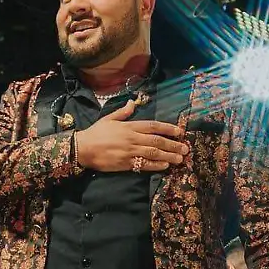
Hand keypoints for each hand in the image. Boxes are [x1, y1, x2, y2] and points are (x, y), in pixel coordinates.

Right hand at [74, 99, 188, 171]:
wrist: (83, 148)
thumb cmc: (96, 133)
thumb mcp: (109, 118)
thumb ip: (123, 112)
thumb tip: (133, 102)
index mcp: (130, 126)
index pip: (153, 126)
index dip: (168, 128)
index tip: (180, 131)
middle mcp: (132, 138)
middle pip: (157, 141)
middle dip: (173, 144)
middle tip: (185, 148)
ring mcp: (130, 152)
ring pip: (153, 153)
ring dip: (168, 156)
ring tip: (180, 158)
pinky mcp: (126, 164)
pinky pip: (144, 164)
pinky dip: (156, 165)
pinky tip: (165, 166)